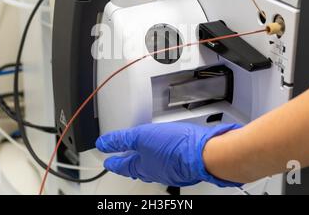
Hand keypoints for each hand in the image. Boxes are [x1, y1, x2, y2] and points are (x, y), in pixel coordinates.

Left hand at [96, 122, 242, 186]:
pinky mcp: (184, 163)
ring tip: (145, 150)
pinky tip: (168, 148)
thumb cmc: (175, 148)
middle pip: (138, 167)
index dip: (113, 161)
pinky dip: (163, 155)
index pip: (123, 165)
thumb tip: (103, 143)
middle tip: (124, 157)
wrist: (205, 153)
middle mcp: (156, 171)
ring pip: (154, 163)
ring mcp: (171, 168)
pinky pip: (168, 160)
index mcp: (143, 167)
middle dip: (130, 161)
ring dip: (147, 157)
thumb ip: (122, 139)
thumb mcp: (141, 137)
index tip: (108, 161)